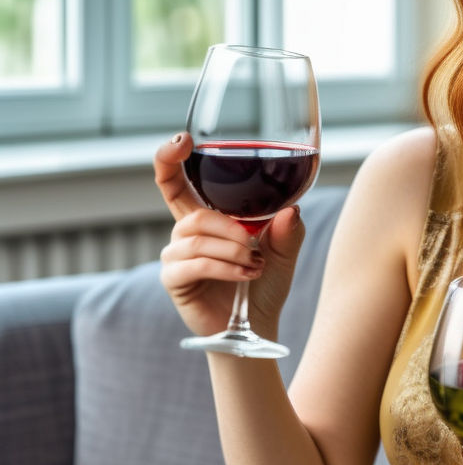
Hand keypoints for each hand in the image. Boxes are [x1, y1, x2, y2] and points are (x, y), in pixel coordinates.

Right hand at [154, 132, 305, 338]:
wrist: (257, 324)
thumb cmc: (265, 283)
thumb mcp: (285, 251)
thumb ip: (287, 229)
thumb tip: (290, 209)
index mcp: (206, 218)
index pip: (175, 182)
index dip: (170, 158)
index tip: (183, 140)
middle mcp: (185, 233)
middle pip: (192, 212)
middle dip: (227, 224)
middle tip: (256, 241)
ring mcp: (176, 257)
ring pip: (196, 238)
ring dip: (233, 249)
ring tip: (256, 264)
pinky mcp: (174, 280)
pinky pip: (195, 263)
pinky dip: (225, 266)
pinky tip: (246, 274)